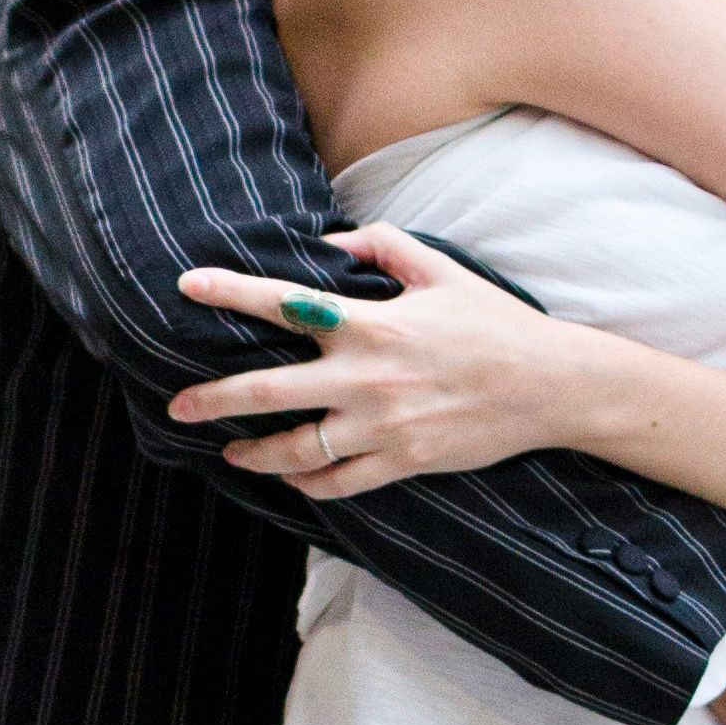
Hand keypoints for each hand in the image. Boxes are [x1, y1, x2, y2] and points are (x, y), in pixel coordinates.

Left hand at [170, 224, 574, 496]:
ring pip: (295, 448)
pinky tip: (288, 476)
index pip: (283, 302)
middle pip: (268, 390)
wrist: (548, 386)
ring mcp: (381, 427)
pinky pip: (336, 482)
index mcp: (371, 323)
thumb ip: (381, 246)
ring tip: (229, 452)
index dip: (230, 291)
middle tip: (177, 407)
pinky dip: (306, 482)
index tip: (187, 285)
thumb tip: (326, 242)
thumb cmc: (493, 323)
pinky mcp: (401, 462)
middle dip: (213, 400)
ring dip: (253, 452)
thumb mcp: (440, 269)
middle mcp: (366, 378)